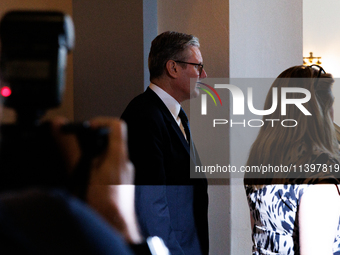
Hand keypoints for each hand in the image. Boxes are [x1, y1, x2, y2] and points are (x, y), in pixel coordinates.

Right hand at [51, 117, 141, 243]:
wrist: (116, 227)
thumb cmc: (104, 205)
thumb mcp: (82, 172)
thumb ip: (71, 148)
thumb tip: (60, 127)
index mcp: (119, 156)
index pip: (118, 125)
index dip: (101, 121)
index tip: (87, 128)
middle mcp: (125, 163)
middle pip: (112, 140)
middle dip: (93, 142)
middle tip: (79, 150)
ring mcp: (125, 174)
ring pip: (110, 156)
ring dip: (94, 157)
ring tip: (81, 168)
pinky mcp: (122, 184)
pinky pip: (111, 169)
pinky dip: (98, 169)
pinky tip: (89, 181)